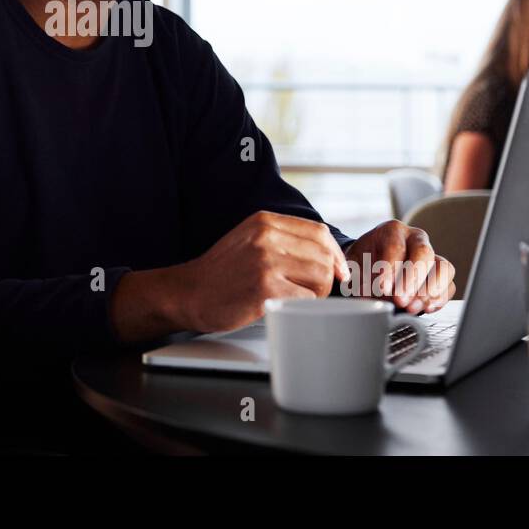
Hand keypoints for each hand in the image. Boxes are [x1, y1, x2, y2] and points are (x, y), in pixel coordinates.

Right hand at [171, 211, 349, 332]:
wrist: (190, 292)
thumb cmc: (223, 272)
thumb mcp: (251, 240)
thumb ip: (284, 240)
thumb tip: (329, 255)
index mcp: (265, 221)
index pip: (319, 232)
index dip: (335, 254)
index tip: (338, 271)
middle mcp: (266, 237)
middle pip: (324, 256)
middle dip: (325, 278)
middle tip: (309, 291)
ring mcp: (265, 261)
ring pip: (321, 277)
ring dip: (316, 293)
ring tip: (294, 297)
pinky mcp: (265, 288)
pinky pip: (306, 298)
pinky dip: (301, 306)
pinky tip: (282, 305)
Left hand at [342, 220, 455, 314]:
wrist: (370, 266)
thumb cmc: (363, 262)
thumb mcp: (354, 265)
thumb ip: (358, 277)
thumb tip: (367, 295)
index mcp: (392, 231)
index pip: (395, 246)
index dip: (390, 269)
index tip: (382, 288)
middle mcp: (416, 239)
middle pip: (423, 253)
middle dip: (412, 279)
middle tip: (399, 300)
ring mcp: (432, 256)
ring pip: (444, 268)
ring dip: (429, 291)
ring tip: (412, 307)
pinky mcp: (441, 275)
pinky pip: (449, 285)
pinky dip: (439, 299)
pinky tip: (425, 308)